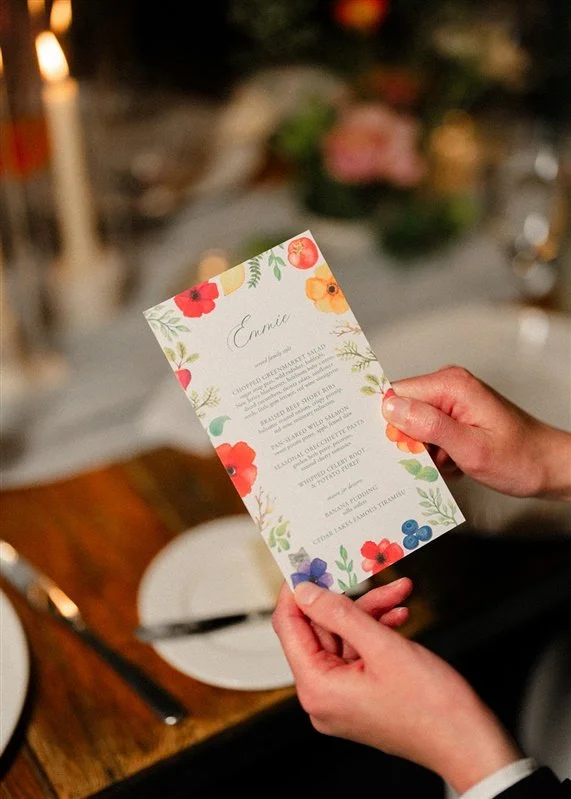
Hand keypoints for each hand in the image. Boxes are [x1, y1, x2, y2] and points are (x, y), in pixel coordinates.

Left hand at [273, 580, 520, 793]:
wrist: (469, 742)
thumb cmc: (432, 706)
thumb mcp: (383, 646)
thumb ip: (340, 614)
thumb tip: (305, 592)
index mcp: (317, 688)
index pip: (288, 627)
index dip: (296, 592)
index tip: (308, 565)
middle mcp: (322, 698)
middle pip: (320, 631)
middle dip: (351, 601)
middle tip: (370, 575)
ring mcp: (341, 699)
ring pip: (344, 638)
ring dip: (370, 614)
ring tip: (398, 594)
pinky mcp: (360, 697)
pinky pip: (358, 654)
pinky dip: (376, 633)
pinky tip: (399, 617)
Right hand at [382, 366, 570, 499]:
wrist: (550, 468)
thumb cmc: (520, 459)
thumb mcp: (471, 448)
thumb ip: (429, 425)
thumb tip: (389, 407)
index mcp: (450, 385)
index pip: (395, 394)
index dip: (390, 424)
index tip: (400, 450)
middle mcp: (448, 386)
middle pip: (402, 412)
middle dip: (411, 442)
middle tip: (437, 460)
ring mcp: (451, 401)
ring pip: (413, 428)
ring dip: (425, 453)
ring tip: (452, 463)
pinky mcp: (454, 417)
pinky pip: (427, 435)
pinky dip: (436, 455)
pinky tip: (455, 464)